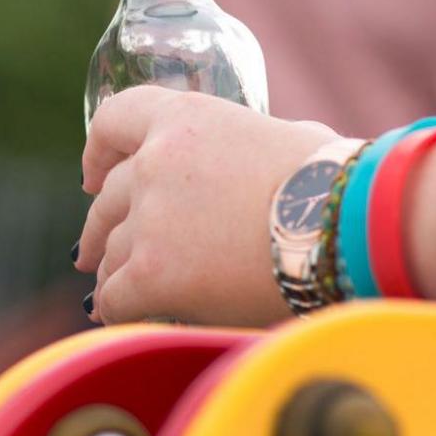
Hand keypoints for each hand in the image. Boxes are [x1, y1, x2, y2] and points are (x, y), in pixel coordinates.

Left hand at [79, 87, 339, 325]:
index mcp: (184, 118)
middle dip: (100, 227)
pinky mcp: (152, 273)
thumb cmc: (333, 184)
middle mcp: (154, 162)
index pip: (115, 120)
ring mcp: (149, 218)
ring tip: (115, 290)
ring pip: (110, 251)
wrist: (343, 227)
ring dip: (111, 272)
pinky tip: (124, 316)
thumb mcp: (284, 138)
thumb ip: (249, 148)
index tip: (92, 177)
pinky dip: (117, 308)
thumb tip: (261, 165)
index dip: (98, 151)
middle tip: (93, 251)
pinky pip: (115, 296)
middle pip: (107, 198)